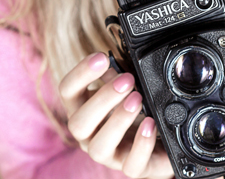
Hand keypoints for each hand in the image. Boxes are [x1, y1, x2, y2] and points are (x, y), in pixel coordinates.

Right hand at [59, 52, 174, 177]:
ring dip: (118, 121)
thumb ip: (117, 75)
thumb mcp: (124, 87)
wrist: (158, 140)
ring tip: (138, 100)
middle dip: (102, 99)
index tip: (101, 57)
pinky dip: (141, 145)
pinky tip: (151, 125)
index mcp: (81, 108)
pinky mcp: (131, 167)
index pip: (67, 91)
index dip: (80, 73)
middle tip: (127, 80)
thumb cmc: (133, 109)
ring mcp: (107, 154)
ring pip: (99, 147)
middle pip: (77, 123)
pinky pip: (131, 165)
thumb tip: (115, 61)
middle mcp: (88, 134)